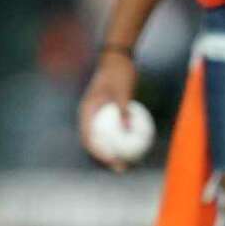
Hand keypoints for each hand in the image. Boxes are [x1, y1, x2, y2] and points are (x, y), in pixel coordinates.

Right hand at [79, 49, 136, 171]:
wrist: (118, 58)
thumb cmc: (119, 71)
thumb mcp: (122, 89)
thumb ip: (122, 109)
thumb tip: (127, 130)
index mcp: (87, 111)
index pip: (89, 137)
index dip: (99, 153)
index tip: (112, 160)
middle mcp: (90, 116)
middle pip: (95, 143)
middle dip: (106, 158)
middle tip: (121, 167)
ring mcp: (98, 116)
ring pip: (104, 139)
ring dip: (114, 152)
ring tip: (128, 163)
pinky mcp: (108, 115)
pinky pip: (114, 131)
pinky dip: (122, 140)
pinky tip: (137, 147)